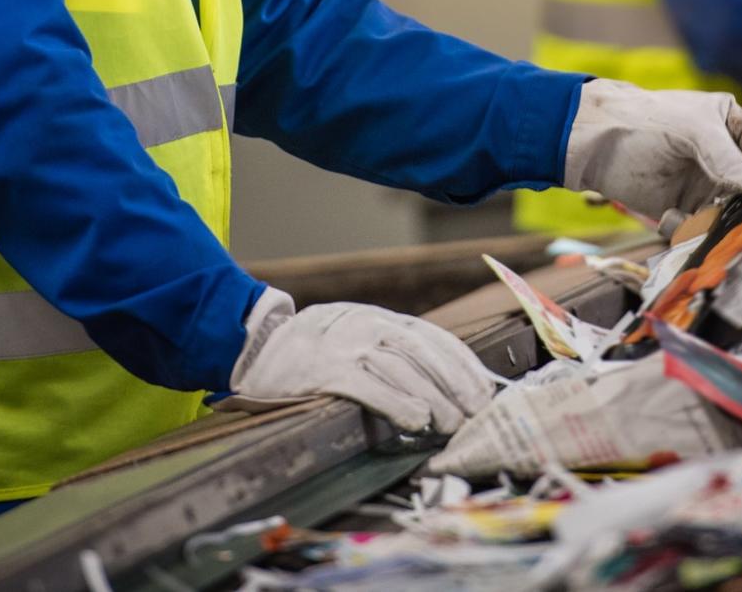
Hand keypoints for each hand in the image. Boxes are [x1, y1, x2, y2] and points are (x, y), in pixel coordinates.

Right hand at [228, 289, 496, 434]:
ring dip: (434, 397)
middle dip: (455, 384)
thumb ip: (392, 351)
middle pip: (424, 354)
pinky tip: (416, 419)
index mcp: (380, 318)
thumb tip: (439, 383)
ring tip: (452, 423)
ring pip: (402, 369)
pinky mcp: (326, 369)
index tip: (484, 389)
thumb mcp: (356, 334)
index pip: (434, 338)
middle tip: (475, 413)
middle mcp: (369, 325)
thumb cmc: (315, 347)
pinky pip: (368, 385)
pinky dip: (396, 402)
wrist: (258, 343)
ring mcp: (347, 345)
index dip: (463, 364)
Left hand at [562, 79, 741, 220]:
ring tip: (701, 219)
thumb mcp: (690, 129)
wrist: (593, 142)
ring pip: (728, 213)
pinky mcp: (683, 210)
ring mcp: (704, 187)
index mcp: (731, 126)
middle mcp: (723, 160)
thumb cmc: (644, 120)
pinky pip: (700, 229)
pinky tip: (670, 218)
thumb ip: (724, 156)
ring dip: (719, 223)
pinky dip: (692, 231)